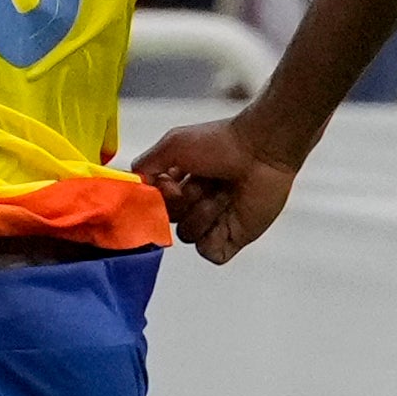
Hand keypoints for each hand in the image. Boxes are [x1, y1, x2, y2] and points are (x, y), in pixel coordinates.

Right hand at [130, 114, 304, 264]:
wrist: (262, 149)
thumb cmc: (221, 142)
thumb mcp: (172, 144)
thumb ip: (144, 165)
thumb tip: (134, 188)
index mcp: (178, 183)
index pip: (152, 205)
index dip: (158, 198)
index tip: (171, 183)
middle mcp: (194, 203)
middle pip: (167, 222)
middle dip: (183, 203)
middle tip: (204, 183)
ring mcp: (213, 221)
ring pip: (187, 236)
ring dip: (203, 214)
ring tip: (223, 194)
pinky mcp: (233, 237)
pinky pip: (211, 253)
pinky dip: (215, 236)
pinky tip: (228, 214)